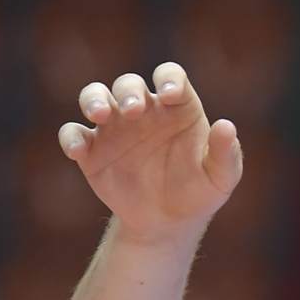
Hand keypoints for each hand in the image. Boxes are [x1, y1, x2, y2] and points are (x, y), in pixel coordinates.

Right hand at [57, 61, 242, 245]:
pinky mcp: (92, 151)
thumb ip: (225, 153)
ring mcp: (114, 128)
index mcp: (177, 107)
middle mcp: (143, 110)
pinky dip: (71, 138)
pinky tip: (78, 150)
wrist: (169, 224)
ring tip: (100, 114)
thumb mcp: (220, 178)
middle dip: (128, 92)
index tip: (170, 94)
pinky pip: (74, 134)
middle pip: (129, 84)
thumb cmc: (200, 193)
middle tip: (133, 111)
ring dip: (94, 99)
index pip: (171, 76)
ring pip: (94, 96)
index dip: (168, 78)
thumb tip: (227, 126)